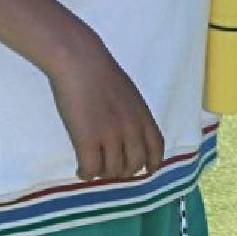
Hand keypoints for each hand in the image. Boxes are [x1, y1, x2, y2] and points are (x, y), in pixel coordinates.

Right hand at [48, 34, 166, 181]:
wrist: (80, 61)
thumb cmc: (101, 71)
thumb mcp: (129, 94)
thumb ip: (133, 115)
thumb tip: (128, 134)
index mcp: (144, 117)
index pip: (156, 150)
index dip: (152, 164)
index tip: (144, 170)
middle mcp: (132, 130)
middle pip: (134, 166)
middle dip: (122, 171)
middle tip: (110, 168)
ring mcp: (110, 137)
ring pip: (112, 171)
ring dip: (103, 173)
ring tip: (94, 168)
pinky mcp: (88, 140)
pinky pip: (91, 169)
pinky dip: (87, 174)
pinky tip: (82, 171)